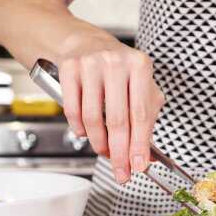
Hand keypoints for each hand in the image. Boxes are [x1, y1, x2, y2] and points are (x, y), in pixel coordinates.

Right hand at [57, 29, 164, 182]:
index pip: (141, 114)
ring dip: (99, 143)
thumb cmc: (118, 70)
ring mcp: (90, 64)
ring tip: (104, 150)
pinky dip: (80, 129)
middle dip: (119, 153)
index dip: (139, 145)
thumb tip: (147, 155)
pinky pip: (73, 111)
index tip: (138, 166)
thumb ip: (146, 119)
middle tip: (121, 171)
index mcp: (140, 66)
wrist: (86, 43)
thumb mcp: (140, 88)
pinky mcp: (69, 69)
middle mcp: (116, 63)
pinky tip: (86, 132)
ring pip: (93, 118)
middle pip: (118, 120)